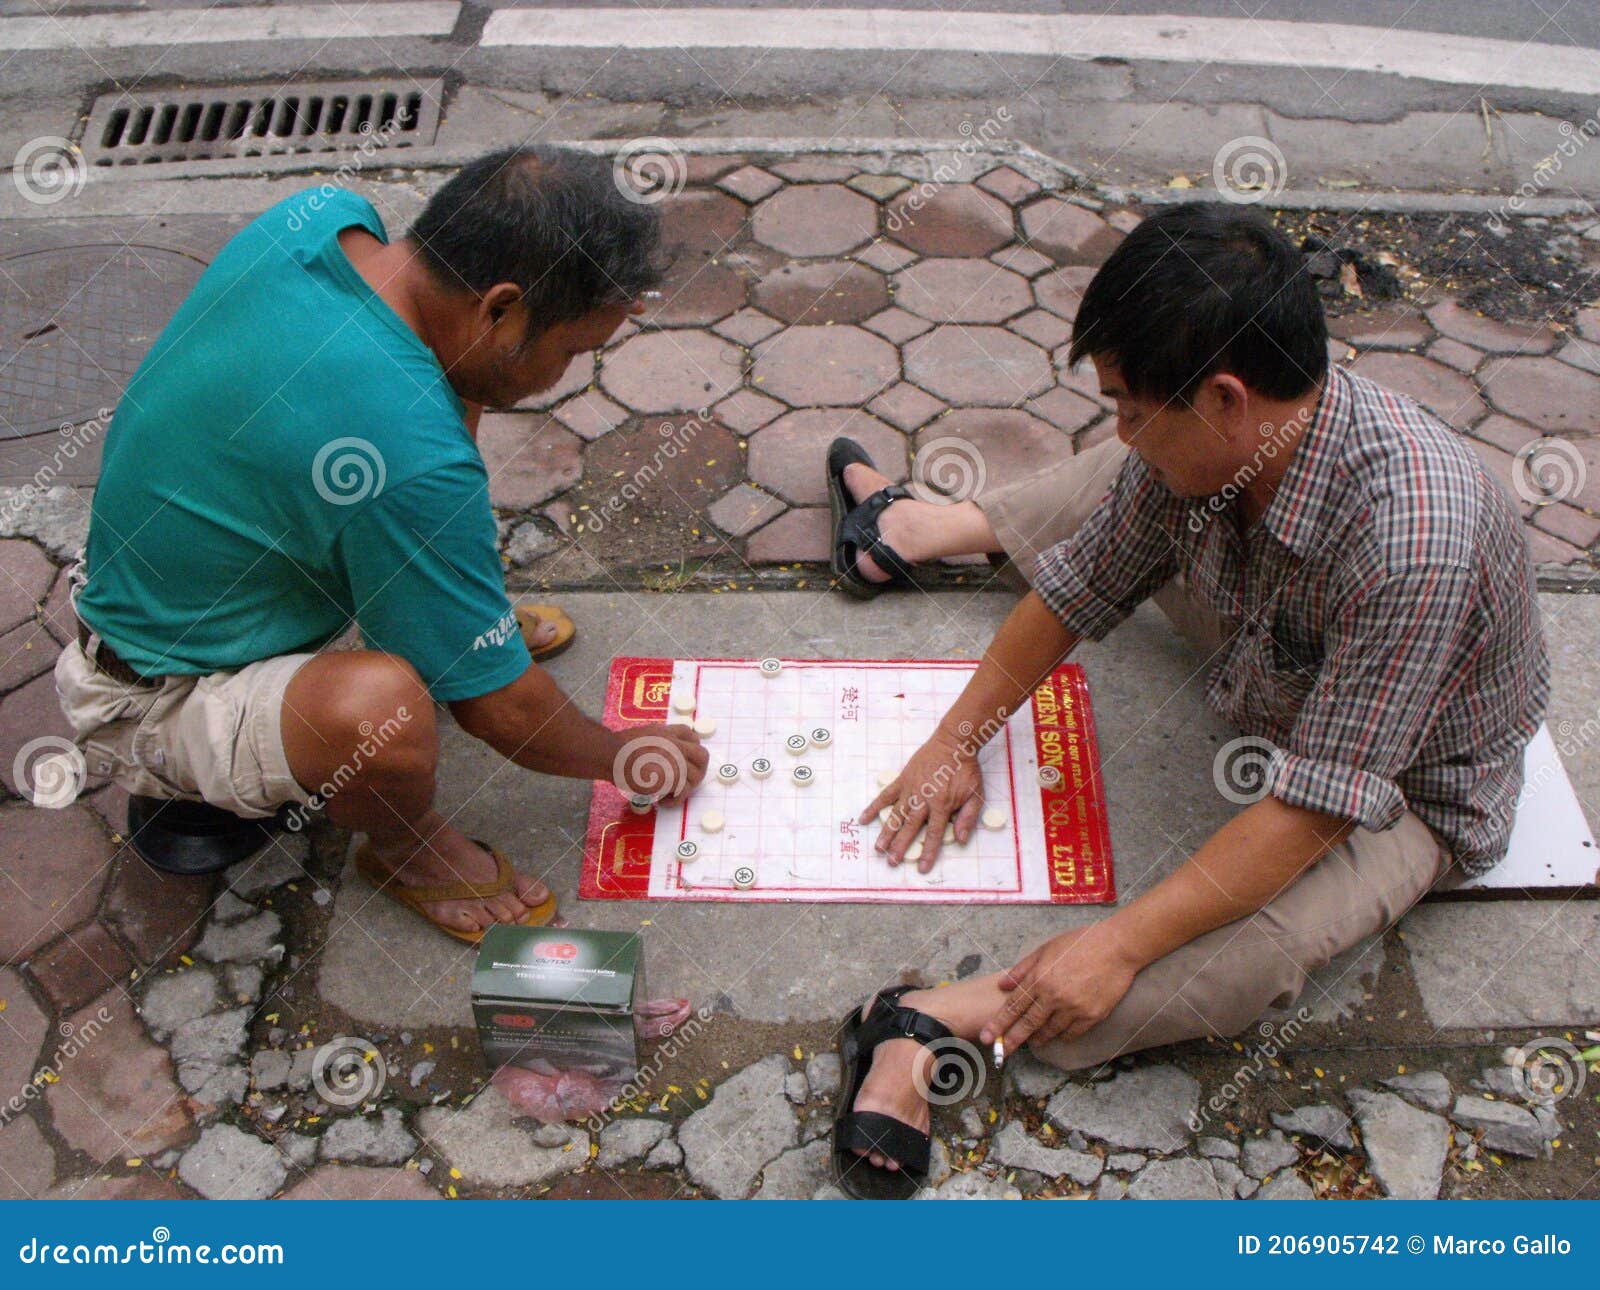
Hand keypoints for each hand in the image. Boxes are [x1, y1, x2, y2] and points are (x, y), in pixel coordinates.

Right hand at [613, 723, 708, 801]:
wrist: (610, 754)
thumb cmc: (617, 749)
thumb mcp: (641, 737)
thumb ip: (656, 744)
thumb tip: (659, 760)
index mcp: (668, 733)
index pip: (692, 736)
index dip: (691, 750)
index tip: (683, 762)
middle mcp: (676, 744)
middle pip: (702, 756)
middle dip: (698, 771)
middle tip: (685, 783)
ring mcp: (676, 759)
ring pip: (696, 776)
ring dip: (685, 789)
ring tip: (669, 795)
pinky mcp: (673, 775)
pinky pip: (683, 791)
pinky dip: (675, 800)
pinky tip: (662, 802)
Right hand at [860, 731, 983, 870]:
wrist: (954, 742)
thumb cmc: (966, 769)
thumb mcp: (976, 794)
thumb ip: (968, 817)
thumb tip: (960, 840)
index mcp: (942, 805)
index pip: (934, 835)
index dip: (928, 853)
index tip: (921, 868)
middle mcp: (924, 800)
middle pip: (910, 828)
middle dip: (900, 846)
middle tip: (891, 862)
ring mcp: (911, 789)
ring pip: (896, 815)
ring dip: (887, 832)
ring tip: (878, 848)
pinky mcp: (903, 779)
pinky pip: (886, 795)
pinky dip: (874, 806)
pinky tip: (864, 818)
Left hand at [980, 924, 1142, 1050]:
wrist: (1117, 947)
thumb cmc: (1080, 943)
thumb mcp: (1046, 949)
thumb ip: (1022, 969)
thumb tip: (1002, 985)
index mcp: (1040, 978)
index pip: (1013, 1007)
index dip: (998, 1024)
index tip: (987, 1037)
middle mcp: (1054, 996)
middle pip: (1027, 1024)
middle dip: (1011, 1041)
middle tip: (1000, 1054)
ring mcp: (1074, 1008)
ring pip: (1050, 1031)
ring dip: (1038, 1038)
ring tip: (1032, 1042)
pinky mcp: (1092, 1015)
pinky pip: (1072, 1032)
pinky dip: (1062, 1035)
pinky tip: (1058, 1035)